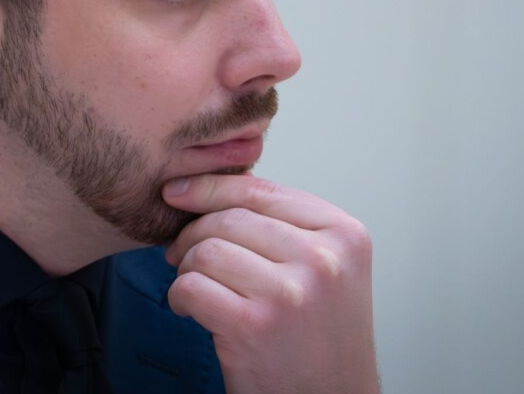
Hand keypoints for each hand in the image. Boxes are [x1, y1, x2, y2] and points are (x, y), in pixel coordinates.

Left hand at [163, 174, 378, 393]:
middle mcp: (323, 259)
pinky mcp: (255, 325)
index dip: (211, 187)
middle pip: (228, 219)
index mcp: (344, 234)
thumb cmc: (320, 338)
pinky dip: (180, 297)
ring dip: (186, 269)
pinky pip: (191, 286)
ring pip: (206, 250)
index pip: (262, 191)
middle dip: (193, 234)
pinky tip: (192, 311)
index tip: (180, 190)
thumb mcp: (327, 269)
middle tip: (182, 255)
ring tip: (197, 288)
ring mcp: (291, 292)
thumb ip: (285, 225)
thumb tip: (216, 185)